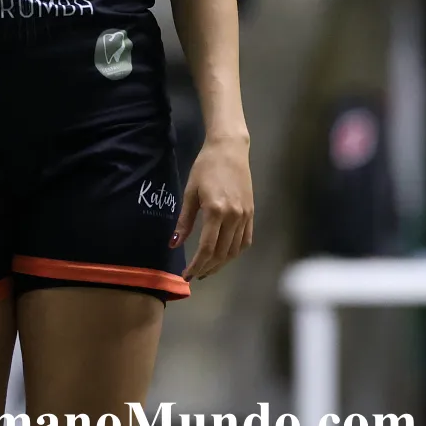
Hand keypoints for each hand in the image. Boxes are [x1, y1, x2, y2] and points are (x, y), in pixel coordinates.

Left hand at [173, 134, 252, 281]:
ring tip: (207, 269)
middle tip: (194, 275)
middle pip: (221, 254)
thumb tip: (174, 244)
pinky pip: (245, 241)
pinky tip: (224, 256)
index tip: (186, 275)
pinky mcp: (251, 213)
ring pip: (234, 251)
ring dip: (220, 264)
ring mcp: (245, 216)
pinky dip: (235, 253)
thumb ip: (185, 221)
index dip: (196, 265)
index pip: (206, 248)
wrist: (229, 149)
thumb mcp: (190, 192)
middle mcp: (234, 217)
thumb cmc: (205, 167)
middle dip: (206, 268)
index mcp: (216, 211)